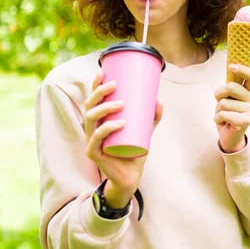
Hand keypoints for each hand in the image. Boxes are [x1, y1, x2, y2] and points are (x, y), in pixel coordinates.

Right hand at [84, 71, 162, 207]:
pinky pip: (97, 139)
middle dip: (99, 93)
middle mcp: (93, 128)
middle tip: (115, 85)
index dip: (94, 85)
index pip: (93, 100)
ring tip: (121, 103)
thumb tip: (159, 99)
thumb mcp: (146, 130)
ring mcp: (92, 141)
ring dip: (105, 108)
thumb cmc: (134, 151)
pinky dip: (107, 129)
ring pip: (91, 119)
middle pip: (90, 106)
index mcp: (100, 121)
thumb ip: (153, 116)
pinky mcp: (94, 153)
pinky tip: (119, 123)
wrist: (130, 176)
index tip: (102, 71)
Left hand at [214, 64, 249, 152]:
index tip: (231, 67)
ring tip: (223, 115)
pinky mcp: (245, 122)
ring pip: (223, 103)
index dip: (243, 69)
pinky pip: (223, 114)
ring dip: (218, 110)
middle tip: (220, 102)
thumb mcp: (228, 97)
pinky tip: (223, 123)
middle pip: (231, 87)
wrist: (229, 136)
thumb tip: (231, 66)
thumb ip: (230, 85)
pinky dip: (217, 119)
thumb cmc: (227, 113)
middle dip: (219, 94)